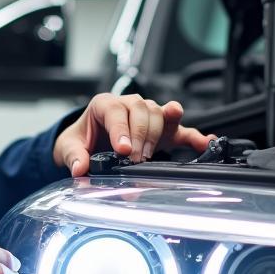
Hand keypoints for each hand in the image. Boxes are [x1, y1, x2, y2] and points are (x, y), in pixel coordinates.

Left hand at [54, 93, 213, 175]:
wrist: (87, 141)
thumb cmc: (81, 139)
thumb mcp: (69, 146)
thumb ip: (73, 156)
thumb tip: (80, 169)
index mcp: (105, 104)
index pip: (116, 111)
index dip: (121, 130)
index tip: (123, 150)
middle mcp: (129, 104)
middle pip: (143, 110)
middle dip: (140, 136)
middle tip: (134, 159)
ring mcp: (148, 115)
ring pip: (160, 114)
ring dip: (157, 135)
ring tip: (148, 155)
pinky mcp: (161, 130)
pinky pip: (181, 129)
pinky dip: (193, 136)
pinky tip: (204, 143)